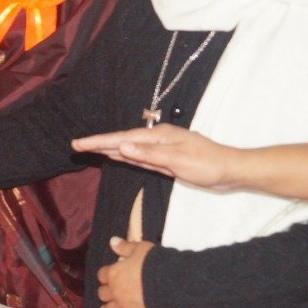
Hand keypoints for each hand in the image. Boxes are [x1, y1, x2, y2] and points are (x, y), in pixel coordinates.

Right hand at [71, 124, 239, 190]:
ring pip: (129, 149)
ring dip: (109, 149)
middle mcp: (157, 139)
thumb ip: (148, 154)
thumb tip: (121, 145)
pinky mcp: (166, 160)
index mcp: (159, 136)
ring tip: (90, 148)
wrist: (231, 171)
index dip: (99, 141)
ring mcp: (161, 149)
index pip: (122, 138)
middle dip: (99, 143)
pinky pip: (139, 157)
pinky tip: (117, 156)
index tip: (79, 143)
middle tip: (76, 145)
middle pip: (122, 141)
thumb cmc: (207, 165)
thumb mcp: (177, 160)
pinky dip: (125, 156)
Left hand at [98, 236, 151, 307]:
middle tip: (107, 293)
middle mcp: (116, 291)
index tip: (107, 274)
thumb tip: (112, 241)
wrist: (168, 283)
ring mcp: (125, 306)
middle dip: (105, 292)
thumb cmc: (153, 263)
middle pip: (104, 293)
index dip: (105, 274)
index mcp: (114, 273)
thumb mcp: (140, 249)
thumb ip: (125, 246)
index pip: (103, 274)